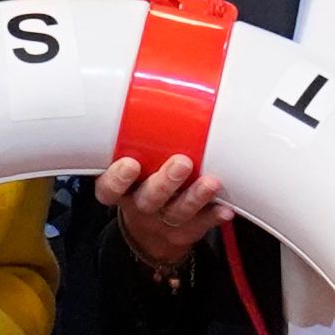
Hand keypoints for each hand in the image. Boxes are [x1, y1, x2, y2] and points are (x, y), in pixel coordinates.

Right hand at [93, 151, 224, 274]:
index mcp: (121, 192)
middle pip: (149, 199)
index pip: (110, 189)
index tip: (129, 164)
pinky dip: (214, 217)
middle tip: (182, 163)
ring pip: (177, 213)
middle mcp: (140, 208)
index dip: (118, 179)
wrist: (151, 234)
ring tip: (210, 183)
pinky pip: (201, 226)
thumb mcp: (132, 173)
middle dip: (165, 182)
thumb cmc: (143, 186)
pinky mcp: (187, 232)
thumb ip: (142, 151)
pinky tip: (225, 209)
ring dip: (195, 198)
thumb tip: (158, 100)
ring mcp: (164, 223)